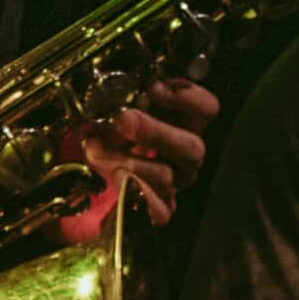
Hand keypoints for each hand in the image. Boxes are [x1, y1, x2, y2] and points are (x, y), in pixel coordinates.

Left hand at [80, 77, 219, 226]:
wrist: (92, 179)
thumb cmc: (109, 136)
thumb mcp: (114, 111)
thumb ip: (119, 102)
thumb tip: (112, 105)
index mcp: (184, 124)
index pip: (206, 109)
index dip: (186, 97)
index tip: (154, 89)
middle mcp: (186, 155)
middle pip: (192, 147)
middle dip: (155, 132)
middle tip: (123, 120)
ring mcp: (174, 184)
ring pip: (165, 176)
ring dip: (127, 161)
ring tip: (96, 152)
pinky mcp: (159, 210)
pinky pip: (158, 210)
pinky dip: (138, 196)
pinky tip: (120, 183)